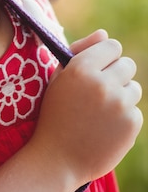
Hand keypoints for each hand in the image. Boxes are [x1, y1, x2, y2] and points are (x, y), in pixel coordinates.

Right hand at [32, 29, 142, 185]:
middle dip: (116, 74)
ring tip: (101, 111)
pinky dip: (124, 118)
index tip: (97, 69)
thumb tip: (104, 33)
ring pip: (134, 87)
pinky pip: (135, 110)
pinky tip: (106, 127)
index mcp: (81, 67)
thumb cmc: (56, 113)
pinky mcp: (131, 124)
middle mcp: (102, 83)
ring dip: (122, 96)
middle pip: (128, 64)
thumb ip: (81, 50)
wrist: (57, 158)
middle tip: (100, 91)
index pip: (112, 46)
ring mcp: (119, 104)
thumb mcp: (59, 77)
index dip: (105, 57)